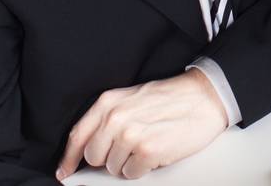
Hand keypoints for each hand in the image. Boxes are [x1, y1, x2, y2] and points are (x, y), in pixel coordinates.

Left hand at [56, 69, 227, 179]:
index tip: (65, 172)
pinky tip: (154, 153)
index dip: (69, 158)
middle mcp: (115, 118)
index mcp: (108, 103)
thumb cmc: (170, 99)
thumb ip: (107, 119)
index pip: (77, 136)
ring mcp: (130, 134)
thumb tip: (87, 150)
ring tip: (146, 145)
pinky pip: (131, 174)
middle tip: (128, 148)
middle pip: (93, 157)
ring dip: (128, 163)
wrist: (205, 96)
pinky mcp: (147, 151)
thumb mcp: (131, 98)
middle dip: (108, 158)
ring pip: (112, 169)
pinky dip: (142, 169)